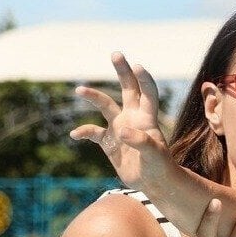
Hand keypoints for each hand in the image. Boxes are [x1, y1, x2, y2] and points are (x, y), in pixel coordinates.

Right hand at [70, 52, 170, 188]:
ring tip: (79, 90)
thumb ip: (141, 142)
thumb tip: (123, 131)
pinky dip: (84, 131)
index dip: (143, 80)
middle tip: (116, 53)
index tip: (137, 66)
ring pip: (105, 106)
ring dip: (93, 97)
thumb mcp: (154, 155)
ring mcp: (120, 128)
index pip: (147, 93)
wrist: (153, 183)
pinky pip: (93, 132)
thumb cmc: (160, 167)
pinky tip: (75, 135)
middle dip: (123, 72)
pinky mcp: (110, 142)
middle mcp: (133, 118)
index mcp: (147, 118)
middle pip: (127, 89)